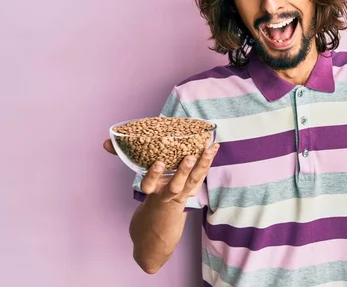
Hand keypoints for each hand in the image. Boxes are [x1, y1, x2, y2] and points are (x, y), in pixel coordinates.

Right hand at [102, 138, 218, 204]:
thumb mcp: (133, 178)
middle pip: (176, 186)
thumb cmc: (146, 194)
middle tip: (189, 157)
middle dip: (183, 172)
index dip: (153, 175)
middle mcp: (166, 194)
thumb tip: (105, 143)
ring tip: (208, 151)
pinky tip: (214, 147)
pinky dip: (207, 162)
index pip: (149, 184)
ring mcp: (181, 195)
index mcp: (151, 192)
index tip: (157, 164)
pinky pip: (201, 177)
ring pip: (193, 182)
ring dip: (202, 166)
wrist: (156, 231)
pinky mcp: (192, 191)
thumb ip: (122, 157)